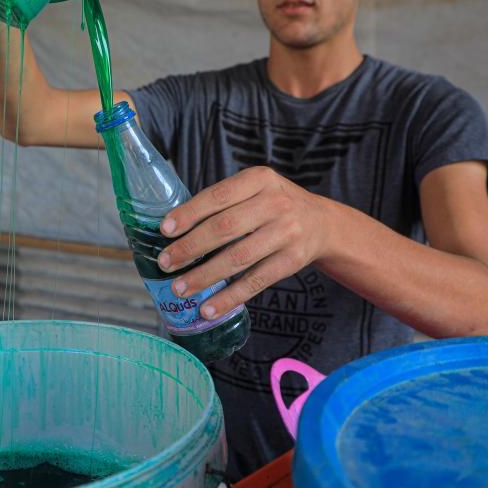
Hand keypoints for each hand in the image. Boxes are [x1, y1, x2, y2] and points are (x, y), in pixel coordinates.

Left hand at [156, 166, 330, 319]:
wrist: (322, 223)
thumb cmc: (273, 206)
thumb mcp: (254, 190)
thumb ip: (222, 203)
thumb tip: (173, 230)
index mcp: (259, 179)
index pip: (218, 196)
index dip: (189, 213)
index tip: (165, 230)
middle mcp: (275, 203)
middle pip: (225, 228)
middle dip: (190, 247)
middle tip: (166, 262)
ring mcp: (286, 233)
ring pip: (238, 258)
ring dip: (205, 276)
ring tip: (180, 288)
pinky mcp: (292, 261)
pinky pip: (256, 282)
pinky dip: (229, 297)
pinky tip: (208, 308)